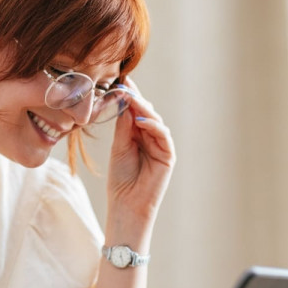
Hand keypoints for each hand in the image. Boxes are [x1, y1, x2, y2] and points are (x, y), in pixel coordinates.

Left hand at [107, 78, 175, 225]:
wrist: (127, 205)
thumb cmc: (121, 180)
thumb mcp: (119, 147)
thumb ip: (124, 126)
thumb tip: (125, 101)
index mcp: (138, 136)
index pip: (135, 112)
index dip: (129, 97)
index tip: (119, 82)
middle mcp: (151, 138)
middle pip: (146, 112)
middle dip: (136, 98)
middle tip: (124, 84)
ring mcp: (161, 146)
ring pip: (155, 120)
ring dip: (143, 108)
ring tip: (130, 98)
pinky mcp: (168, 155)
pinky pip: (163, 135)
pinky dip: (153, 125)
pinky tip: (140, 119)